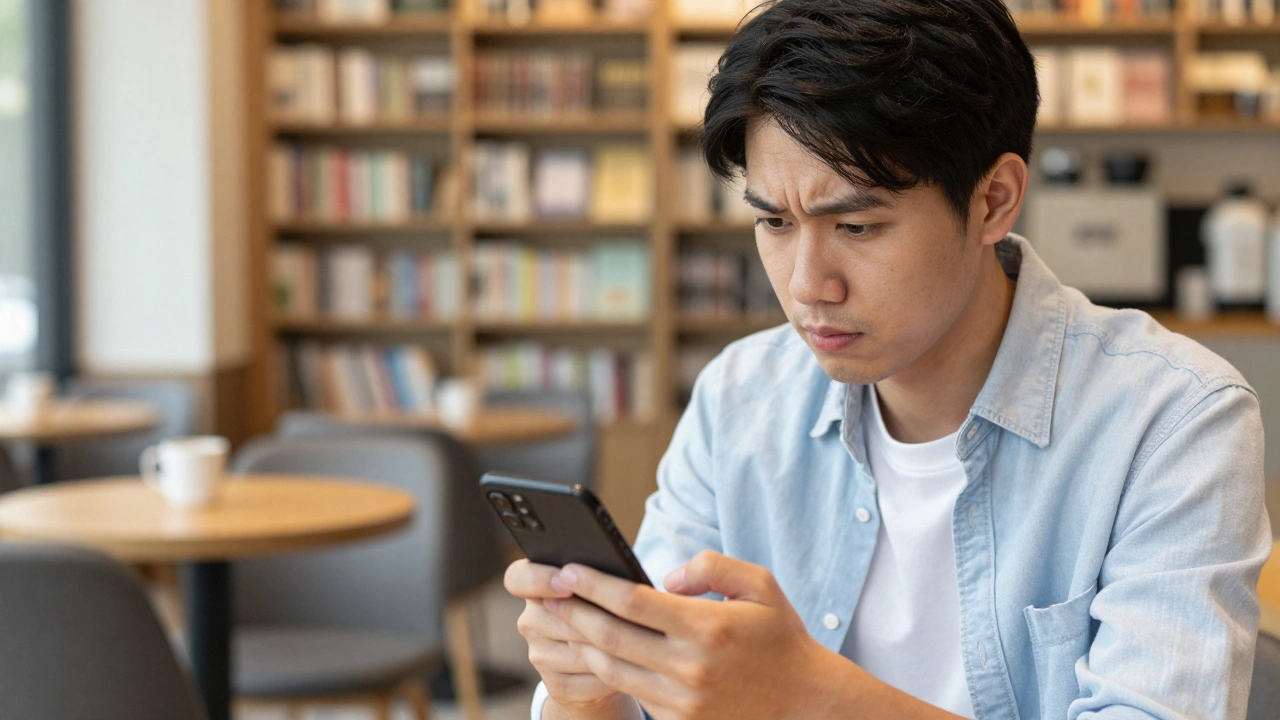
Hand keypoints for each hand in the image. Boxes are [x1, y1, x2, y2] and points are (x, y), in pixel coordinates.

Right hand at [503, 559, 640, 717]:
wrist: (605, 660)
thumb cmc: (606, 609)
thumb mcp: (598, 588)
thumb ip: (597, 578)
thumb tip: (616, 580)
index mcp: (534, 586)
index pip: (517, 578)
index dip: (539, 579)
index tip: (566, 582)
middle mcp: (530, 621)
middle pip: (562, 616)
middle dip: (598, 616)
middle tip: (629, 612)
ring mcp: (539, 656)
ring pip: (582, 648)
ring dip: (613, 645)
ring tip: (638, 637)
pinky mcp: (557, 686)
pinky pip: (592, 676)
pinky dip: (617, 670)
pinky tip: (632, 662)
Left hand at [546, 550, 860, 719]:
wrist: (804, 704)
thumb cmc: (779, 637)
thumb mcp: (760, 586)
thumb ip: (712, 567)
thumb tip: (665, 577)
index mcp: (706, 628)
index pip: (632, 602)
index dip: (594, 584)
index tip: (569, 569)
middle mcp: (689, 668)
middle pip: (610, 636)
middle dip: (571, 611)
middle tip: (547, 591)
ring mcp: (681, 701)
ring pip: (611, 668)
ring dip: (579, 641)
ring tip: (559, 618)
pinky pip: (630, 691)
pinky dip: (603, 669)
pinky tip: (590, 648)